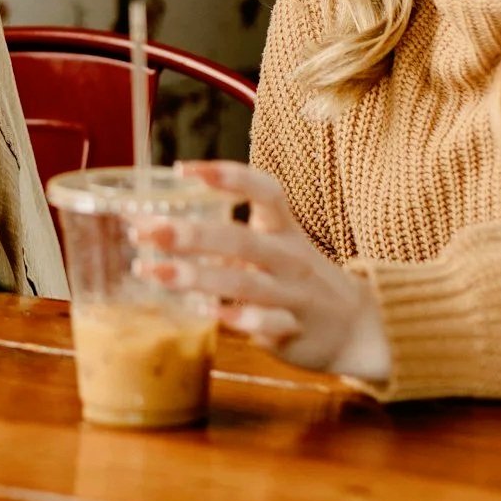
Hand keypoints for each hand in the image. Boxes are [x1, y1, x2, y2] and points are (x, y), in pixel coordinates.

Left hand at [133, 161, 391, 383]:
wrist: (355, 328)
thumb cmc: (294, 279)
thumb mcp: (270, 248)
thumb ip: (222, 238)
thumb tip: (150, 222)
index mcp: (283, 230)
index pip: (264, 191)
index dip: (227, 175)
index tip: (183, 169)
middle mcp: (289, 258)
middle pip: (241, 240)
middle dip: (191, 235)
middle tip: (145, 231)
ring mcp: (293, 294)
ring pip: (246, 282)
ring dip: (197, 277)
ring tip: (152, 272)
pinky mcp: (293, 331)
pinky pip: (270, 322)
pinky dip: (243, 318)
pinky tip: (212, 315)